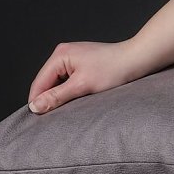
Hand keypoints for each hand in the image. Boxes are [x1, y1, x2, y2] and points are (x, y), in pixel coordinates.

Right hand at [27, 40, 152, 114]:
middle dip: (50, 98)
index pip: (39, 83)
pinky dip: (71, 91)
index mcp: (60, 55)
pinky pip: (69, 80)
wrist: (139, 59)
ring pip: (58, 82)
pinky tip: (78, 99)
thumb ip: (56, 97)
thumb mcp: (82, 86)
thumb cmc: (114, 69)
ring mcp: (73, 58)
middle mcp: (63, 54)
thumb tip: (34, 107)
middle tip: (54, 117)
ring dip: (61, 95)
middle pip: (47, 82)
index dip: (37, 101)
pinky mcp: (82, 63)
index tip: (38, 119)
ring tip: (68, 108)